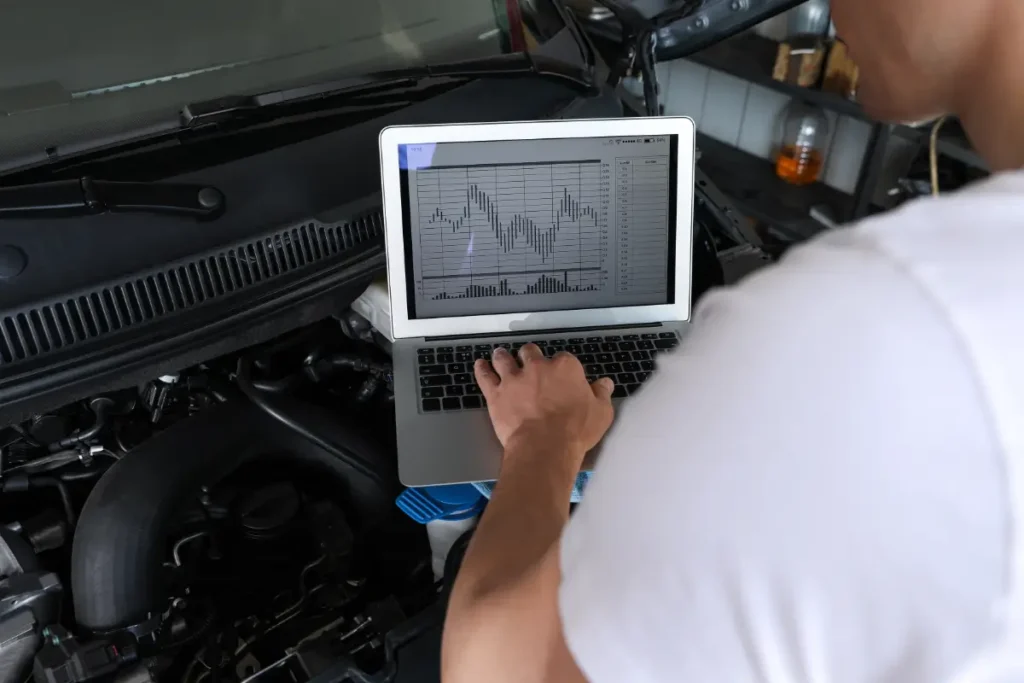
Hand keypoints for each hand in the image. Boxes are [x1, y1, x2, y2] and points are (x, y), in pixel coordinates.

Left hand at [474, 345, 614, 460]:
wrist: (545, 446)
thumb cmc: (576, 430)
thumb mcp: (601, 412)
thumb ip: (602, 394)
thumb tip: (605, 383)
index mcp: (565, 368)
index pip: (564, 359)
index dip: (562, 367)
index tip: (561, 375)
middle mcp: (538, 367)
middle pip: (530, 352)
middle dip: (530, 356)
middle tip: (528, 362)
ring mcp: (514, 378)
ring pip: (504, 359)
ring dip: (503, 356)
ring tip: (501, 354)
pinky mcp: (496, 393)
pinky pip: (485, 376)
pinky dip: (482, 369)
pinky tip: (480, 364)